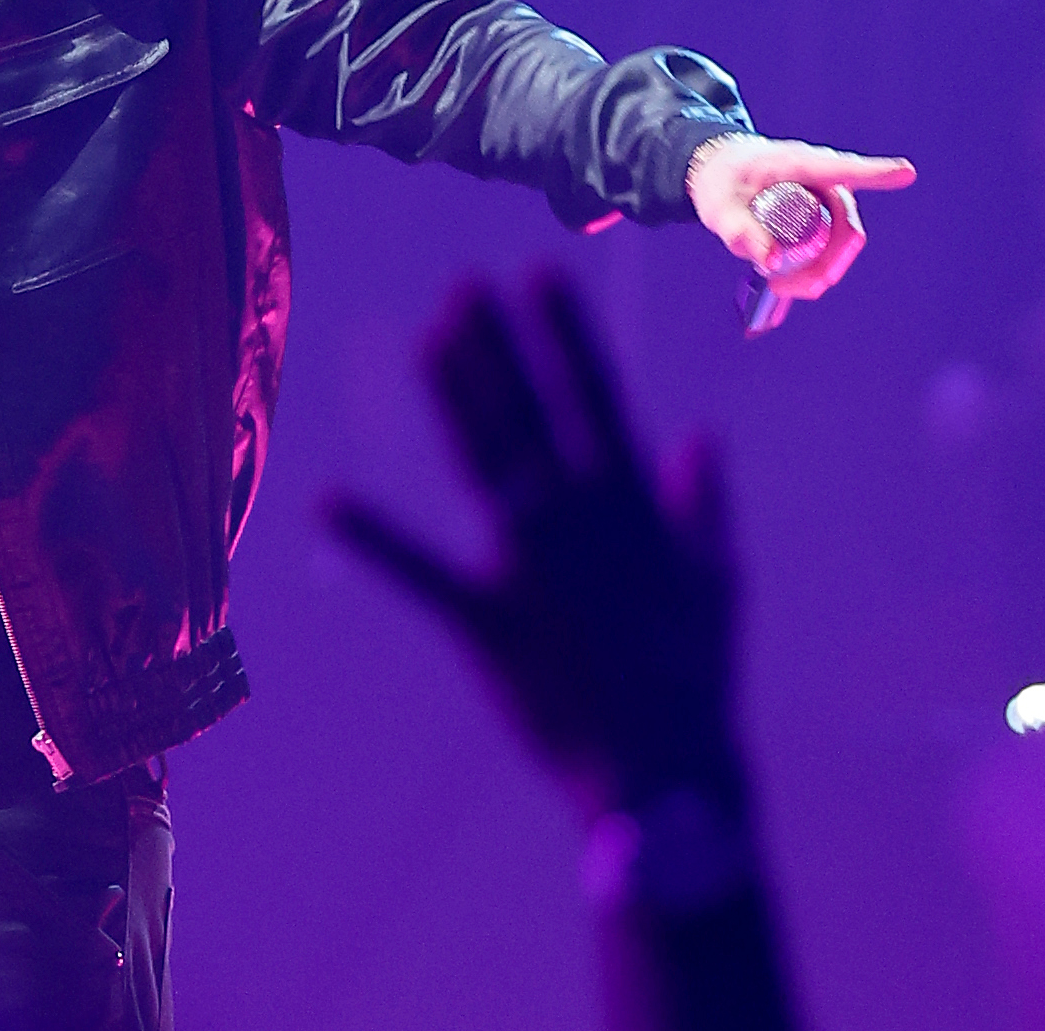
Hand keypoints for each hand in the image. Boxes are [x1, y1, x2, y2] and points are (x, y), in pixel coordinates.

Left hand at [324, 277, 742, 815]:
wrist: (667, 771)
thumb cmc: (694, 675)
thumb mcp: (716, 579)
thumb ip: (704, 504)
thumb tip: (700, 436)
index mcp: (634, 506)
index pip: (595, 397)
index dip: (564, 333)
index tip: (539, 273)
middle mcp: (580, 520)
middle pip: (531, 414)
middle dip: (498, 347)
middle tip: (462, 285)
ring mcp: (531, 565)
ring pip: (486, 462)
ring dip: (455, 400)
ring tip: (426, 338)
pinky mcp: (488, 618)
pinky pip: (421, 572)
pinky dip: (374, 538)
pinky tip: (328, 499)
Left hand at [687, 135, 915, 298]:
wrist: (719, 168)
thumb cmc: (721, 179)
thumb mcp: (719, 207)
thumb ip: (739, 232)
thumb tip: (772, 263)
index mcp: (797, 163)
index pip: (842, 169)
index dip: (876, 172)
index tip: (905, 172)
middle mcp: (822, 178)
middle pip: (846, 226)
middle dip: (828, 264)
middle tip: (789, 289)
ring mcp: (827, 195)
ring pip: (843, 239)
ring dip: (823, 270)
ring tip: (782, 288)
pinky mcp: (825, 210)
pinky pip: (834, 241)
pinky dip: (819, 264)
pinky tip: (789, 281)